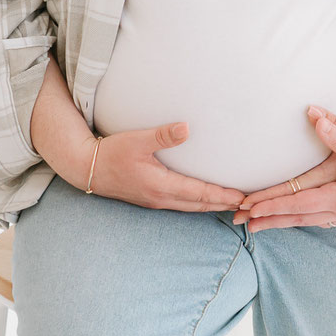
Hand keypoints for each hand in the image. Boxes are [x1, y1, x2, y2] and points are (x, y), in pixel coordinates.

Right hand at [74, 122, 246, 212]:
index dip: (222, 196)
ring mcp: (156, 201)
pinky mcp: (151, 198)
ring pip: (191, 207)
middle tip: (248, 204)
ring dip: (212, 206)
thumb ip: (162, 135)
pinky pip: (182, 205)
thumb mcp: (137, 140)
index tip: (242, 198)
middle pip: (200, 205)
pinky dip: (198, 203)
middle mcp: (161, 198)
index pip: (199, 193)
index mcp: (161, 186)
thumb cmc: (112, 153)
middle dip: (224, 204)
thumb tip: (186, 128)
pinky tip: (205, 199)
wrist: (88, 168)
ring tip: (233, 203)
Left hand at [235, 107, 335, 231]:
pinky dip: (301, 222)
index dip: (270, 205)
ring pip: (306, 222)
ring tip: (262, 226)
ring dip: (282, 222)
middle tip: (242, 224)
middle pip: (295, 218)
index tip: (249, 209)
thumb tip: (313, 115)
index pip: (295, 203)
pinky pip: (319, 221)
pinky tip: (299, 220)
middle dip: (268, 220)